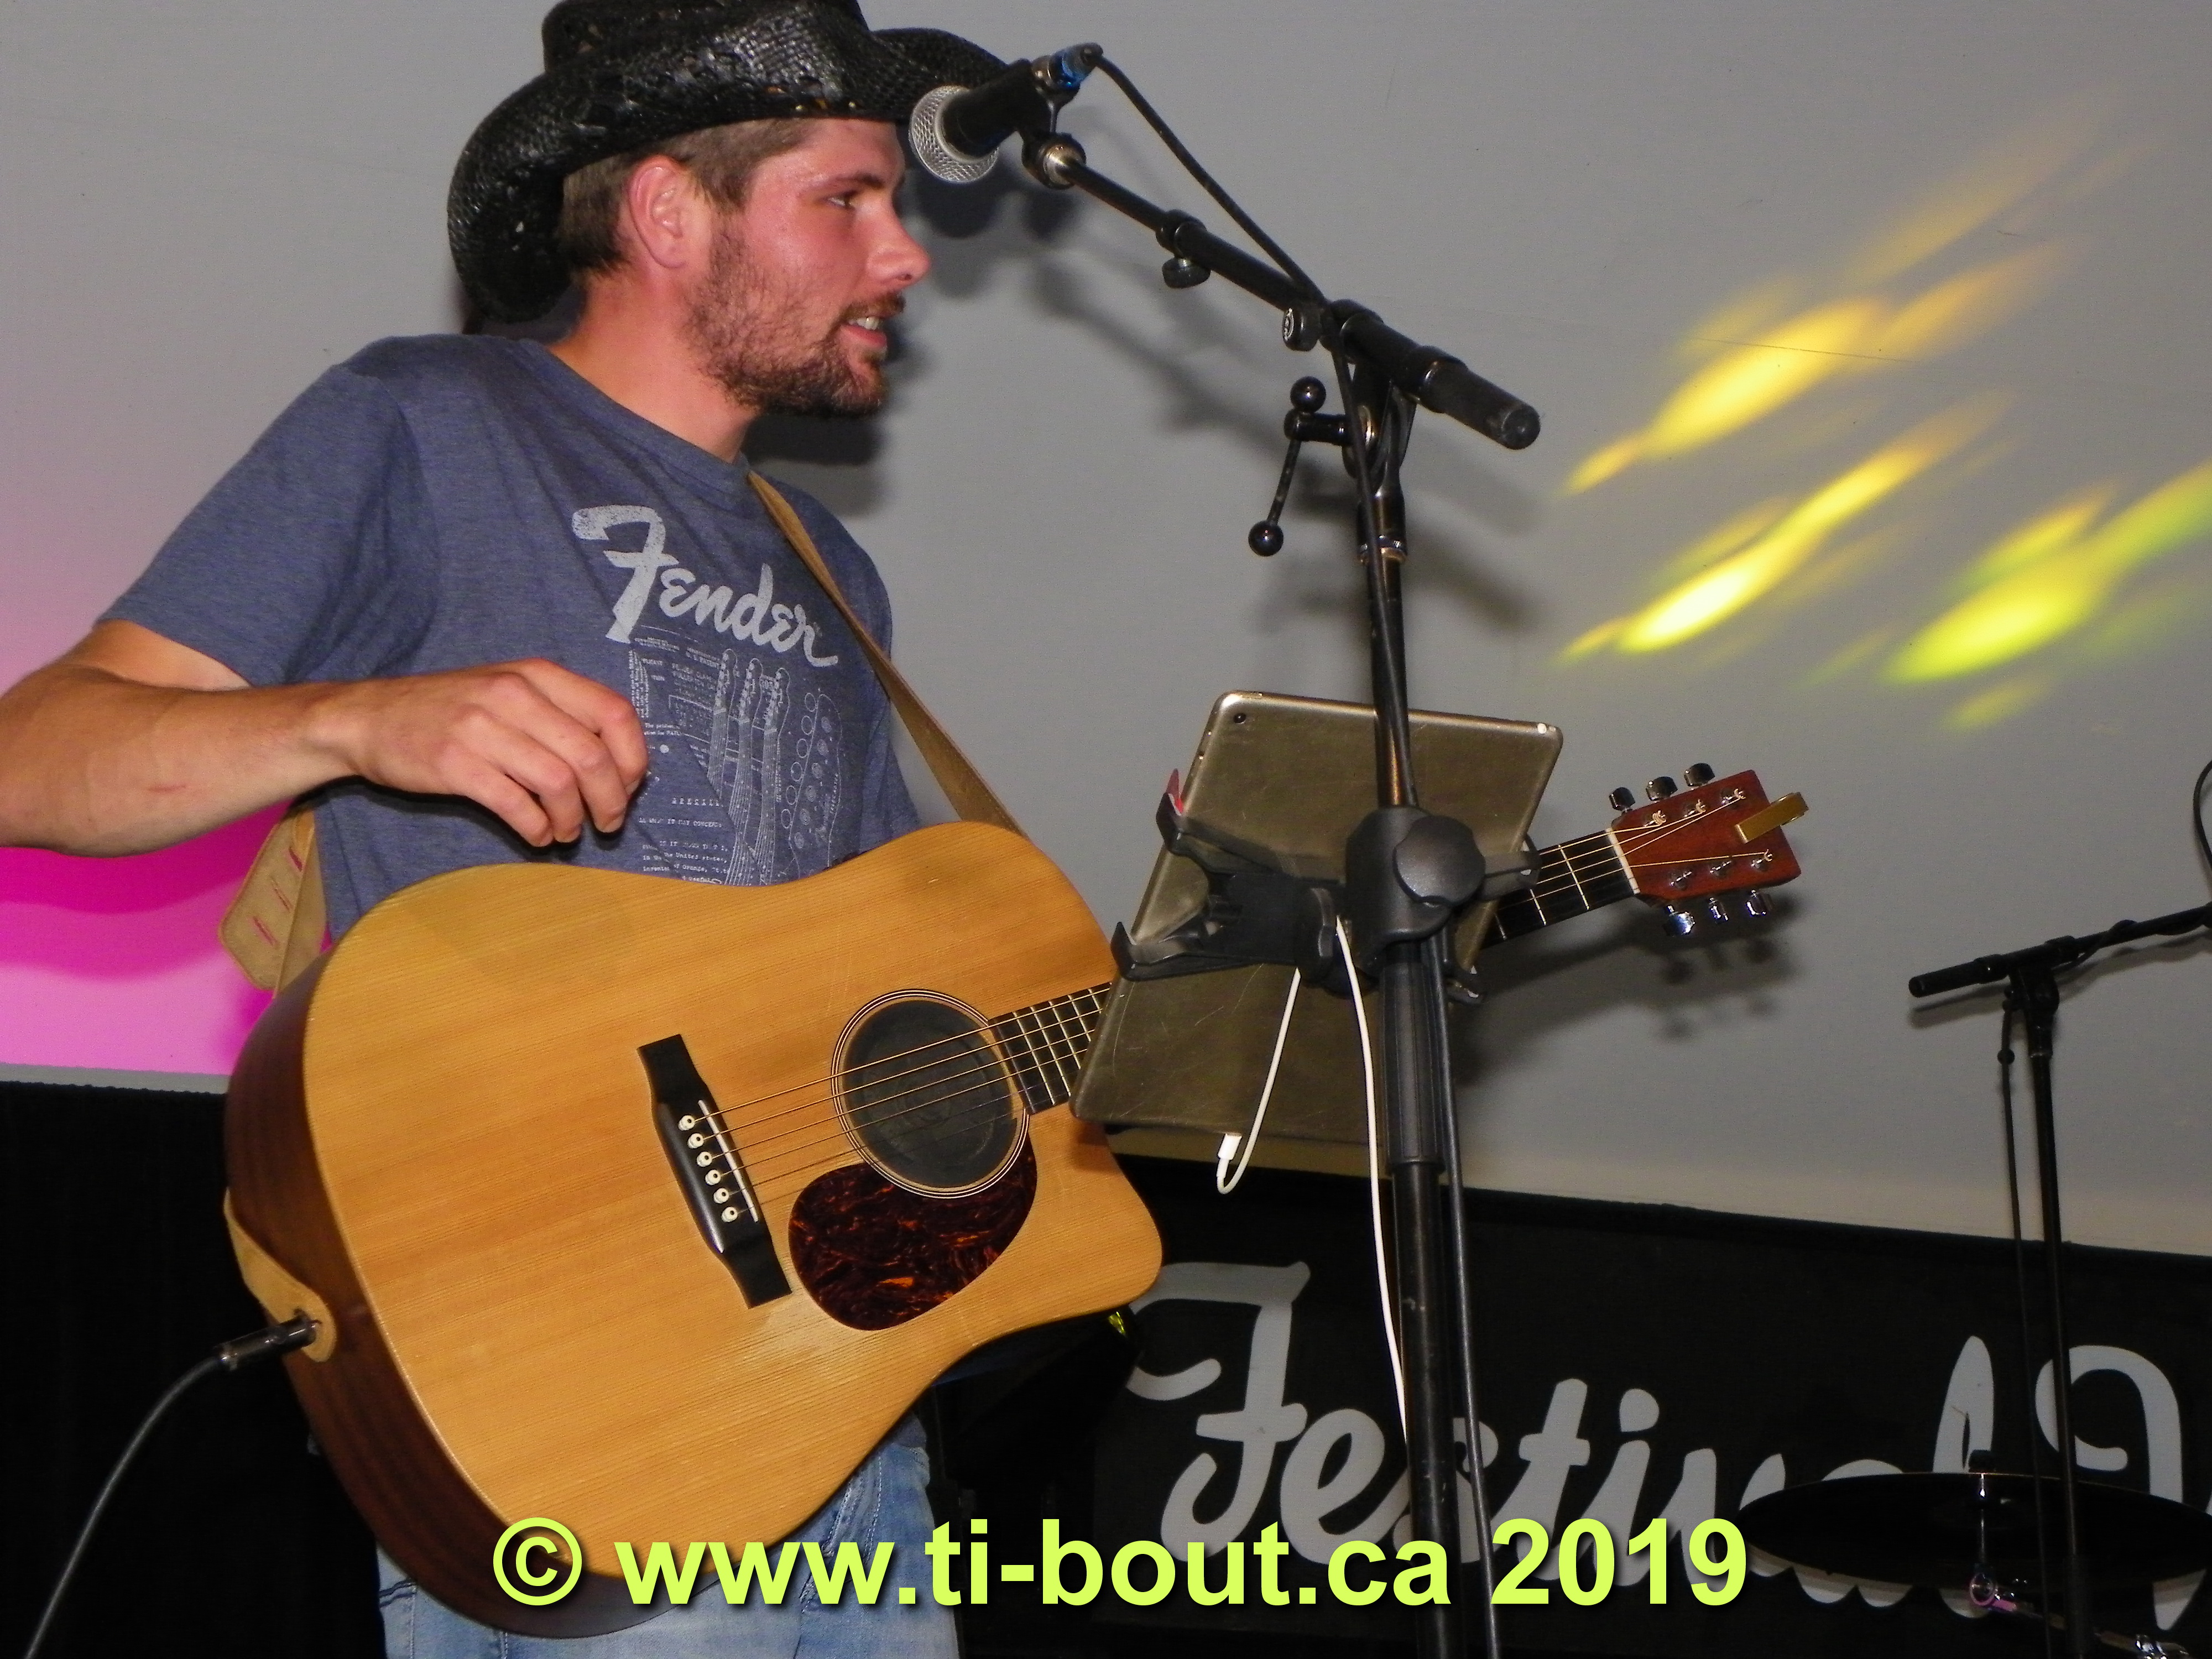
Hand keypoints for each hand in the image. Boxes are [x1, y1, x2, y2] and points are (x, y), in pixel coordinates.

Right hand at [315, 660, 647, 846]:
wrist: (368, 717)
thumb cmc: (451, 709)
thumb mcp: (510, 690)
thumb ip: (561, 714)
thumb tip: (618, 764)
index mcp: (538, 675)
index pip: (615, 713)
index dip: (633, 758)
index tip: (629, 786)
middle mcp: (515, 695)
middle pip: (592, 756)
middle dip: (611, 800)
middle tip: (607, 823)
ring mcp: (483, 728)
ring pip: (559, 783)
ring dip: (574, 819)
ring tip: (567, 832)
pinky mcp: (455, 764)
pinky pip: (517, 804)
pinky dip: (537, 828)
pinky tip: (538, 835)